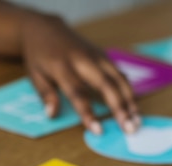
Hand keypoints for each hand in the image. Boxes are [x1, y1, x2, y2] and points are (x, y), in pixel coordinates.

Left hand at [19, 14, 139, 134]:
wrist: (47, 29)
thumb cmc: (39, 56)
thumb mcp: (35, 75)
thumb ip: (46, 94)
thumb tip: (52, 114)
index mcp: (63, 66)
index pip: (78, 92)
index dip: (88, 112)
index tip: (98, 130)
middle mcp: (84, 60)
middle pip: (106, 84)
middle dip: (120, 107)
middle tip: (130, 128)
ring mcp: (96, 56)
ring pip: (118, 78)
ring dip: (130, 100)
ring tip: (137, 121)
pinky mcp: (104, 55)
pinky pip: (119, 74)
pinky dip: (128, 90)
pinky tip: (134, 107)